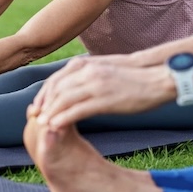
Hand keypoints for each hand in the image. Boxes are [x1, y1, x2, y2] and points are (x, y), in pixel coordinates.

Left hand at [29, 57, 174, 129]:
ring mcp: (95, 85)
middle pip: (55, 89)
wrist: (157, 79)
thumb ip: (87, 75)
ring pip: (63, 100)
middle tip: (35, 117)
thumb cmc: (132, 77)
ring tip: (42, 124)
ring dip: (50, 113)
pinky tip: (57, 126)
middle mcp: (87, 72)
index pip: (55, 79)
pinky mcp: (104, 99)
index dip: (44, 94)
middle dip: (44, 104)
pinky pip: (77, 110)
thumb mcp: (104, 69)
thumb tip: (74, 86)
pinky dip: (63, 118)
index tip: (38, 105)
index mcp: (85, 65)